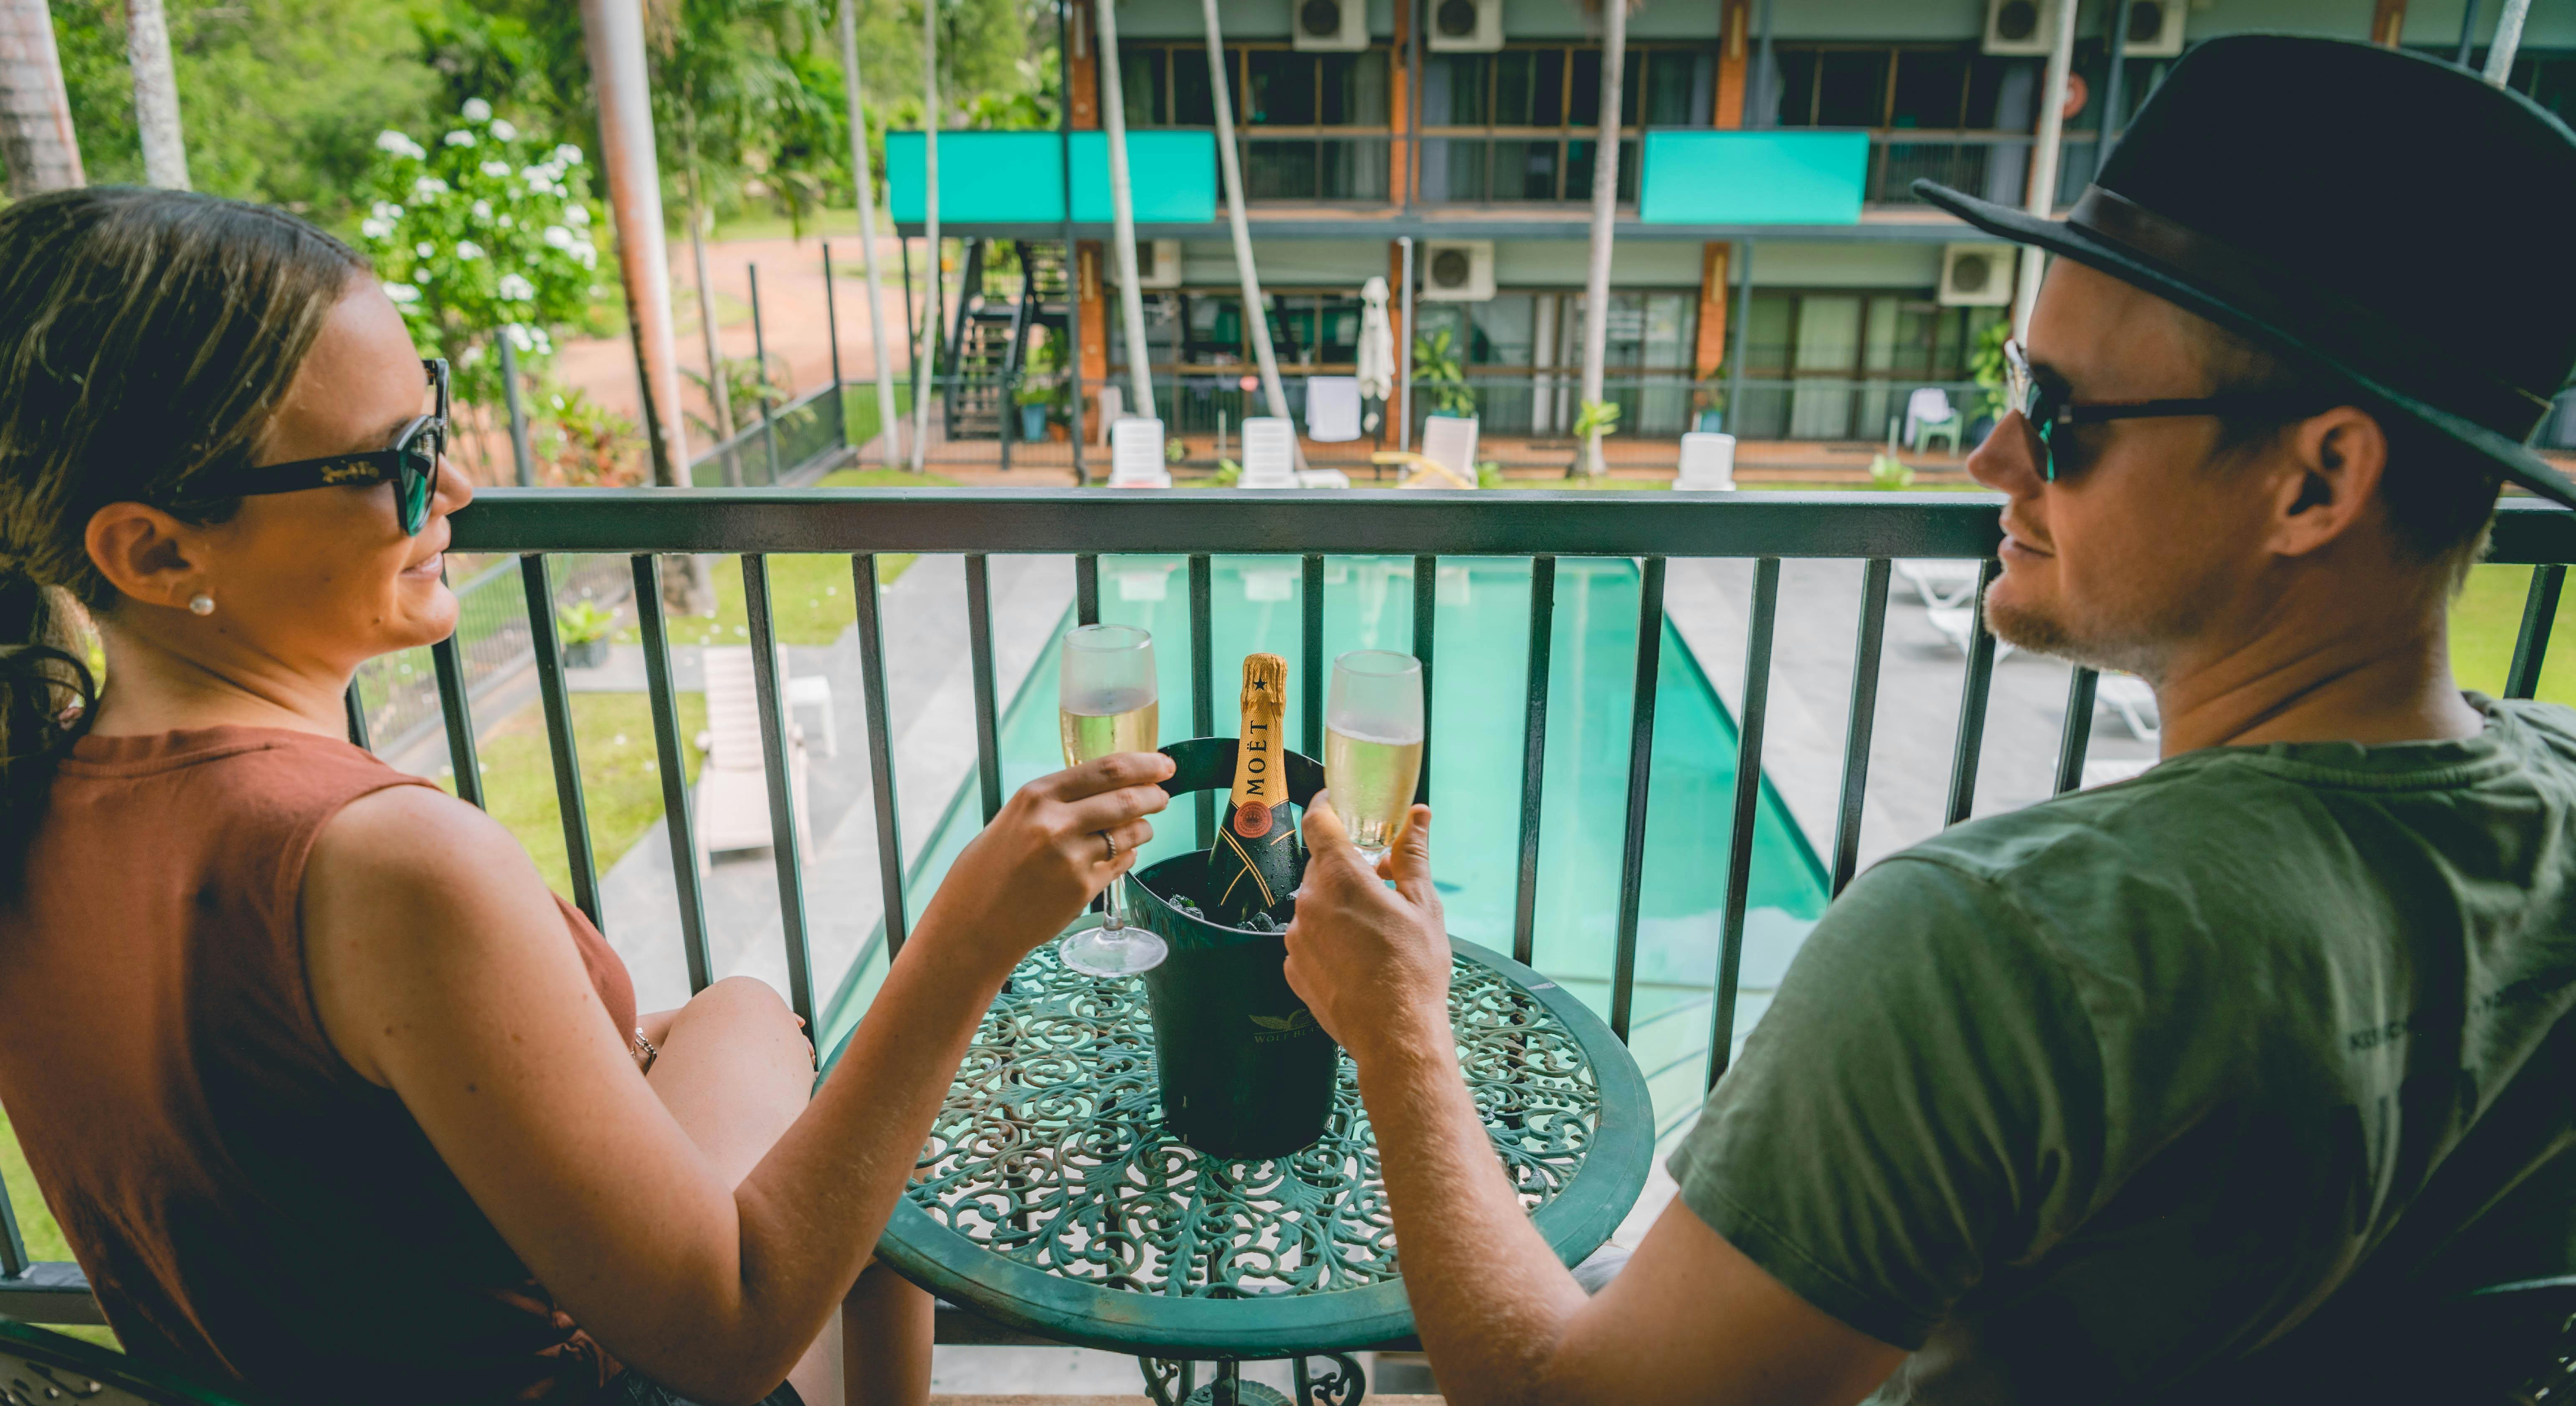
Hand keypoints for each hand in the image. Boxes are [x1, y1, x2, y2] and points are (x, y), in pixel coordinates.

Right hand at [914, 751, 1172, 974]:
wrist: (973, 924)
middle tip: (1162, 795)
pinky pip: (1122, 864)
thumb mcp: (1015, 818)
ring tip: (1141, 828)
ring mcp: (1071, 859)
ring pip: (1131, 833)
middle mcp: (1055, 823)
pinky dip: (1128, 856)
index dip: (1144, 764)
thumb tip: (1109, 787)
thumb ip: (1057, 802)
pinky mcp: (1083, 890)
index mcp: (1036, 796)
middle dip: (1154, 795)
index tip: (1163, 764)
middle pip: (1127, 798)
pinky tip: (1119, 856)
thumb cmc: (989, 870)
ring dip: (1144, 828)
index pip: (1106, 769)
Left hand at [1282, 795, 1449, 1067]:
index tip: (1335, 803)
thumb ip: (1414, 854)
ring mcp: (1296, 937)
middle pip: (1321, 867)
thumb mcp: (1424, 905)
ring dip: (1338, 908)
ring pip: (1315, 905)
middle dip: (1348, 869)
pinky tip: (1356, 959)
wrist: (1394, 1034)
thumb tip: (1418, 816)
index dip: (1326, 806)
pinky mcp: (1292, 968)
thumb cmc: (1413, 970)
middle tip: (1381, 886)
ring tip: (1374, 933)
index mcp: (1341, 877)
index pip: (1318, 822)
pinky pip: (1308, 939)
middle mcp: (1309, 902)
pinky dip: (1328, 940)